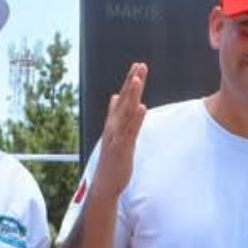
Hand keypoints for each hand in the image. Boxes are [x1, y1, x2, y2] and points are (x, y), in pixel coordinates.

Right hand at [91, 63, 147, 202]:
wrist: (105, 183)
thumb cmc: (112, 159)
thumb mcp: (115, 133)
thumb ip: (116, 114)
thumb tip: (116, 97)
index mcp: (113, 122)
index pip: (123, 97)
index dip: (130, 81)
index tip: (138, 66)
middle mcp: (113, 125)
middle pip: (124, 100)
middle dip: (132, 82)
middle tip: (140, 65)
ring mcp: (116, 136)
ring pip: (125, 112)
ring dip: (132, 95)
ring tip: (138, 79)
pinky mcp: (122, 147)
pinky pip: (130, 131)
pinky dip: (136, 119)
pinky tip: (143, 107)